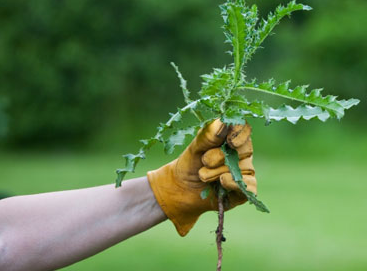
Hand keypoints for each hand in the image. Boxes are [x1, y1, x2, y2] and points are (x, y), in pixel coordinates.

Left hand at [148, 120, 256, 235]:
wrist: (182, 190)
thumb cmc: (190, 163)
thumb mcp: (194, 148)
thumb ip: (208, 135)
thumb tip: (224, 123)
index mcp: (231, 136)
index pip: (244, 128)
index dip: (240, 134)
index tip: (229, 141)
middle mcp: (241, 152)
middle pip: (244, 149)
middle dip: (220, 156)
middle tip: (204, 161)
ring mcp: (244, 171)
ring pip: (243, 169)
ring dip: (218, 172)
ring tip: (202, 175)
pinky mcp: (244, 190)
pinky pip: (249, 186)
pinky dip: (234, 183)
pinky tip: (222, 182)